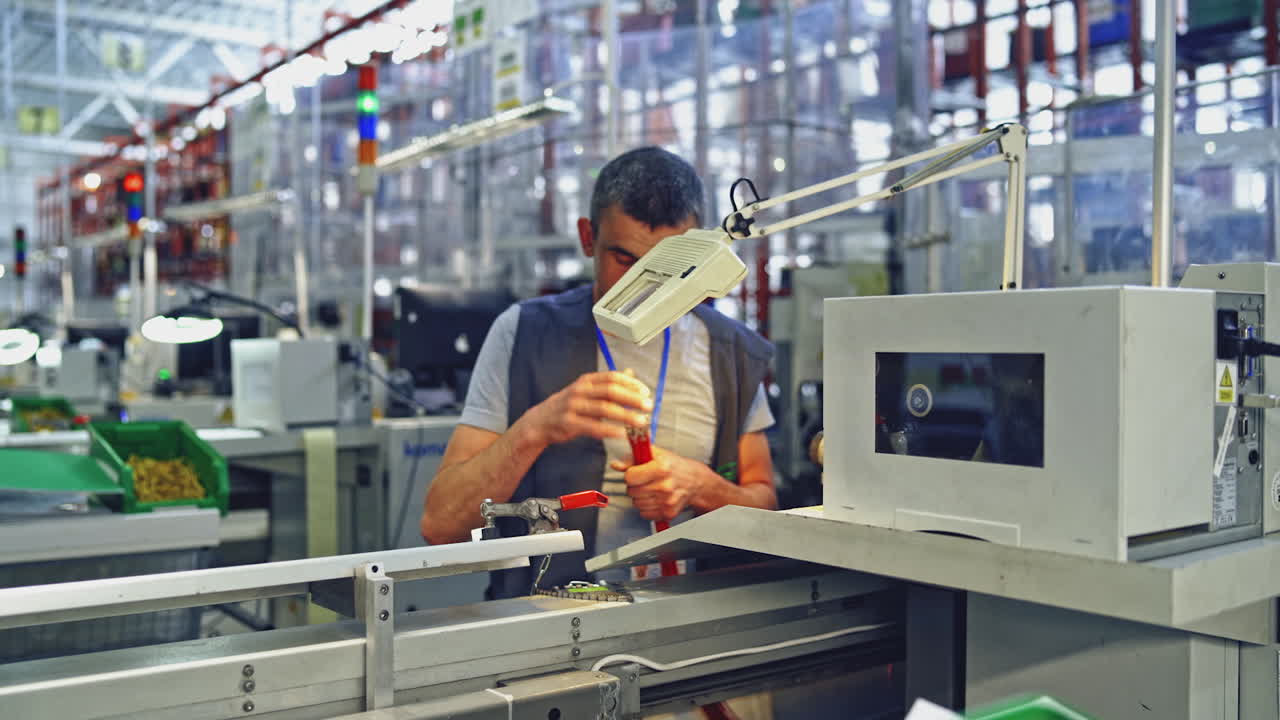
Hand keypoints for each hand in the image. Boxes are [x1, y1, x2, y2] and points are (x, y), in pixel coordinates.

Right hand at [527, 371, 651, 445]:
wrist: (540, 421)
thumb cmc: (569, 406)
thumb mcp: (587, 390)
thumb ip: (608, 383)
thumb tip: (630, 373)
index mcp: (586, 381)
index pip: (612, 377)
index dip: (631, 384)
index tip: (646, 392)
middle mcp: (580, 390)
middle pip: (610, 391)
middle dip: (632, 398)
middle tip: (648, 406)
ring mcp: (573, 406)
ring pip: (603, 409)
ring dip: (625, 415)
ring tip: (640, 421)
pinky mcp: (568, 423)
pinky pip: (592, 427)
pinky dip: (609, 430)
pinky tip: (621, 433)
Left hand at [612, 445, 709, 522]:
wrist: (694, 481)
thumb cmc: (673, 466)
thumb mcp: (654, 454)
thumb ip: (632, 459)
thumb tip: (616, 465)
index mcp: (662, 468)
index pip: (630, 477)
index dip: (631, 474)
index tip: (636, 472)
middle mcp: (665, 486)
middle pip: (631, 491)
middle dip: (635, 485)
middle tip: (645, 480)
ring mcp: (667, 501)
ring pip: (636, 503)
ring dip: (640, 497)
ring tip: (651, 488)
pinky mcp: (668, 513)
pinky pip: (644, 513)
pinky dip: (646, 507)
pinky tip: (655, 498)